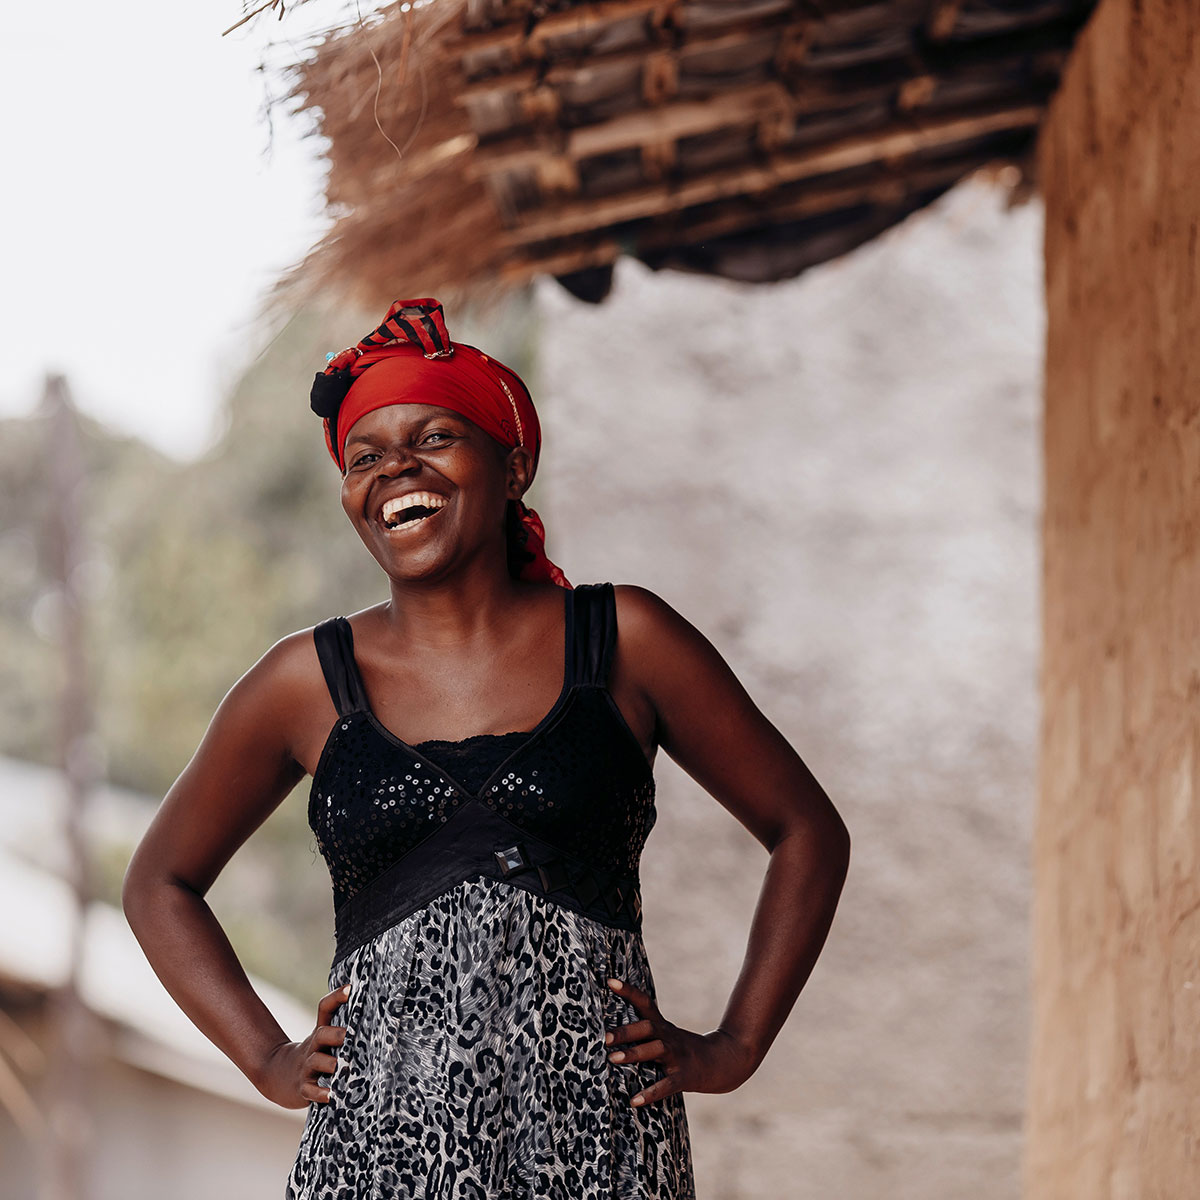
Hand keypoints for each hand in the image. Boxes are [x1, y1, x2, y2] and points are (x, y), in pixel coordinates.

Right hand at [256, 983, 349, 1109]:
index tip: (350, 988)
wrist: (278, 1075)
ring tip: (340, 1066)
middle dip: (335, 1034)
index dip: (336, 997)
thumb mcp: (322, 1038)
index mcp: (320, 1032)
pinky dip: (320, 1093)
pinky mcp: (303, 1088)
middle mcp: (313, 1047)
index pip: (325, 1009)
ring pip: (316, 1062)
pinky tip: (330, 1095)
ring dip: (330, 1064)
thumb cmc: (313, 1053)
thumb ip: (341, 1025)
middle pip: (322, 1034)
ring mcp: (306, 1067)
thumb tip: (364, 1000)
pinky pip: (310, 1090)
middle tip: (350, 1035)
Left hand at [603, 977, 758, 1107]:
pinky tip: (634, 1101)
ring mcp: (678, 1056)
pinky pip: (666, 1085)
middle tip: (605, 1037)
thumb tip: (609, 1034)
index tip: (609, 981)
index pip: (644, 1002)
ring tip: (613, 1059)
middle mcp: (669, 1037)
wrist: (721, 1062)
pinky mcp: (684, 1077)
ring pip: (656, 1050)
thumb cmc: (683, 1051)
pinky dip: (650, 1092)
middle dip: (626, 1031)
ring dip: (634, 1053)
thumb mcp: (665, 1036)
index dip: (628, 991)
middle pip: (648, 1027)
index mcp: (662, 1026)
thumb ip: (643, 1033)